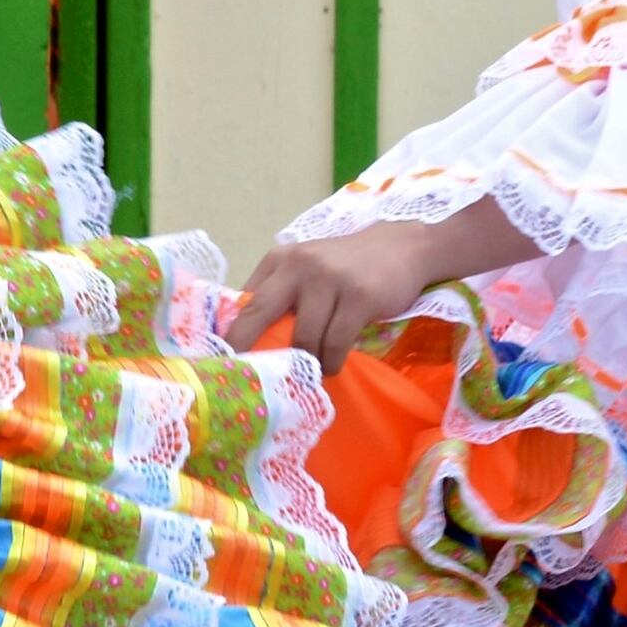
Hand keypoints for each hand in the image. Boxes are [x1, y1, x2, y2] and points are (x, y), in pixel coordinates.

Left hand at [226, 204, 538, 355]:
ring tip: (312, 371)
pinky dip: (331, 361)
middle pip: (259, 314)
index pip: (245, 301)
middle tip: (250, 378)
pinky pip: (336, 342)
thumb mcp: (306, 269)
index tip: (224, 363)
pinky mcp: (359, 296)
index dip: (231, 334)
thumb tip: (247, 339)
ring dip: (307, 362)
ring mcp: (330, 279)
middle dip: (249, 349)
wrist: (402, 247)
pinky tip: (332, 366)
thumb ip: (279, 294)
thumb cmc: (346, 267)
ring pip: (304, 337)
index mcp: (279, 260)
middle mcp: (299, 265)